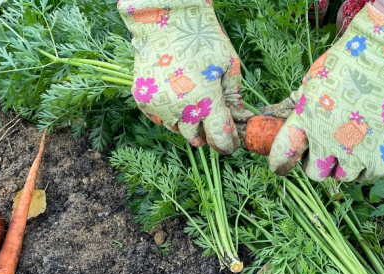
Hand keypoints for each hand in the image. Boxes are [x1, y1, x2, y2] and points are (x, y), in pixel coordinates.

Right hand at [117, 0, 242, 153]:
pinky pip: (160, 119)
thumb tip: (240, 119)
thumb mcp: (229, 65)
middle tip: (212, 119)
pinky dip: (170, 114)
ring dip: (187, 123)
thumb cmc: (203, 38)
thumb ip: (234, 97)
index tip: (232, 141)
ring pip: (177, 130)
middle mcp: (180, 109)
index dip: (229, 144)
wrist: (165, 19)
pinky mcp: (143, 101)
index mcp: (205, 101)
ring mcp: (159, 107)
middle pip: (196, 139)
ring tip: (193, 100)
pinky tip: (176, 95)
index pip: (220, 140)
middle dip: (207, 133)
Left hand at [268, 4, 383, 181]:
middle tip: (325, 151)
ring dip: (345, 166)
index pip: (283, 156)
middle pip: (316, 173)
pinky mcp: (381, 151)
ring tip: (350, 150)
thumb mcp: (311, 81)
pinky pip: (373, 171)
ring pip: (345, 176)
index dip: (280, 163)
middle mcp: (327, 141)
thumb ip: (297, 104)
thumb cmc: (345, 62)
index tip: (281, 165)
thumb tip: (273, 114)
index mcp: (305, 122)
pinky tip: (371, 149)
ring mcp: (355, 150)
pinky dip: (371, 164)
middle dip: (318, 164)